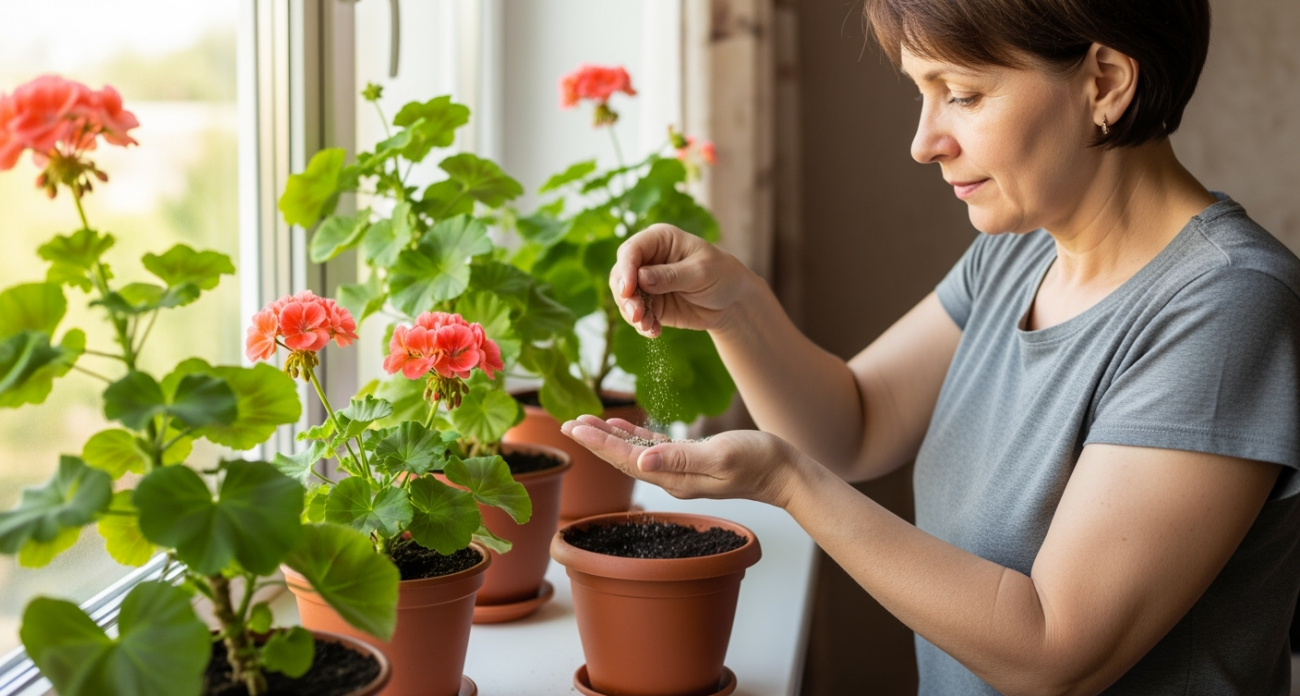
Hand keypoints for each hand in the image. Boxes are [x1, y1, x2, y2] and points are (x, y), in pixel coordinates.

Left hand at [560, 415, 803, 508]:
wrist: (785, 473)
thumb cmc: (758, 461)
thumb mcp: (720, 456)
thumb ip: (682, 458)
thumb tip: (642, 461)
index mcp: (675, 478)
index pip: (627, 459)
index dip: (599, 443)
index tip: (574, 427)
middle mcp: (672, 478)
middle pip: (624, 458)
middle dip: (595, 441)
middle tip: (567, 423)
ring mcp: (681, 471)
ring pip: (635, 453)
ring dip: (610, 437)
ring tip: (586, 422)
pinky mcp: (691, 461)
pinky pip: (654, 449)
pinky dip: (634, 436)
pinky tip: (622, 426)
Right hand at [609, 224, 754, 336]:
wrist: (731, 300)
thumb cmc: (720, 274)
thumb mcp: (700, 272)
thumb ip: (671, 275)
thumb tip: (641, 278)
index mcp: (659, 239)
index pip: (631, 250)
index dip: (625, 270)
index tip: (627, 290)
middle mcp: (647, 259)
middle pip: (621, 274)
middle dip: (625, 296)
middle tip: (636, 315)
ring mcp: (646, 282)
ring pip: (624, 297)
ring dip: (632, 313)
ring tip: (647, 326)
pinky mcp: (650, 303)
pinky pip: (636, 315)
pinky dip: (642, 324)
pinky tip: (654, 331)